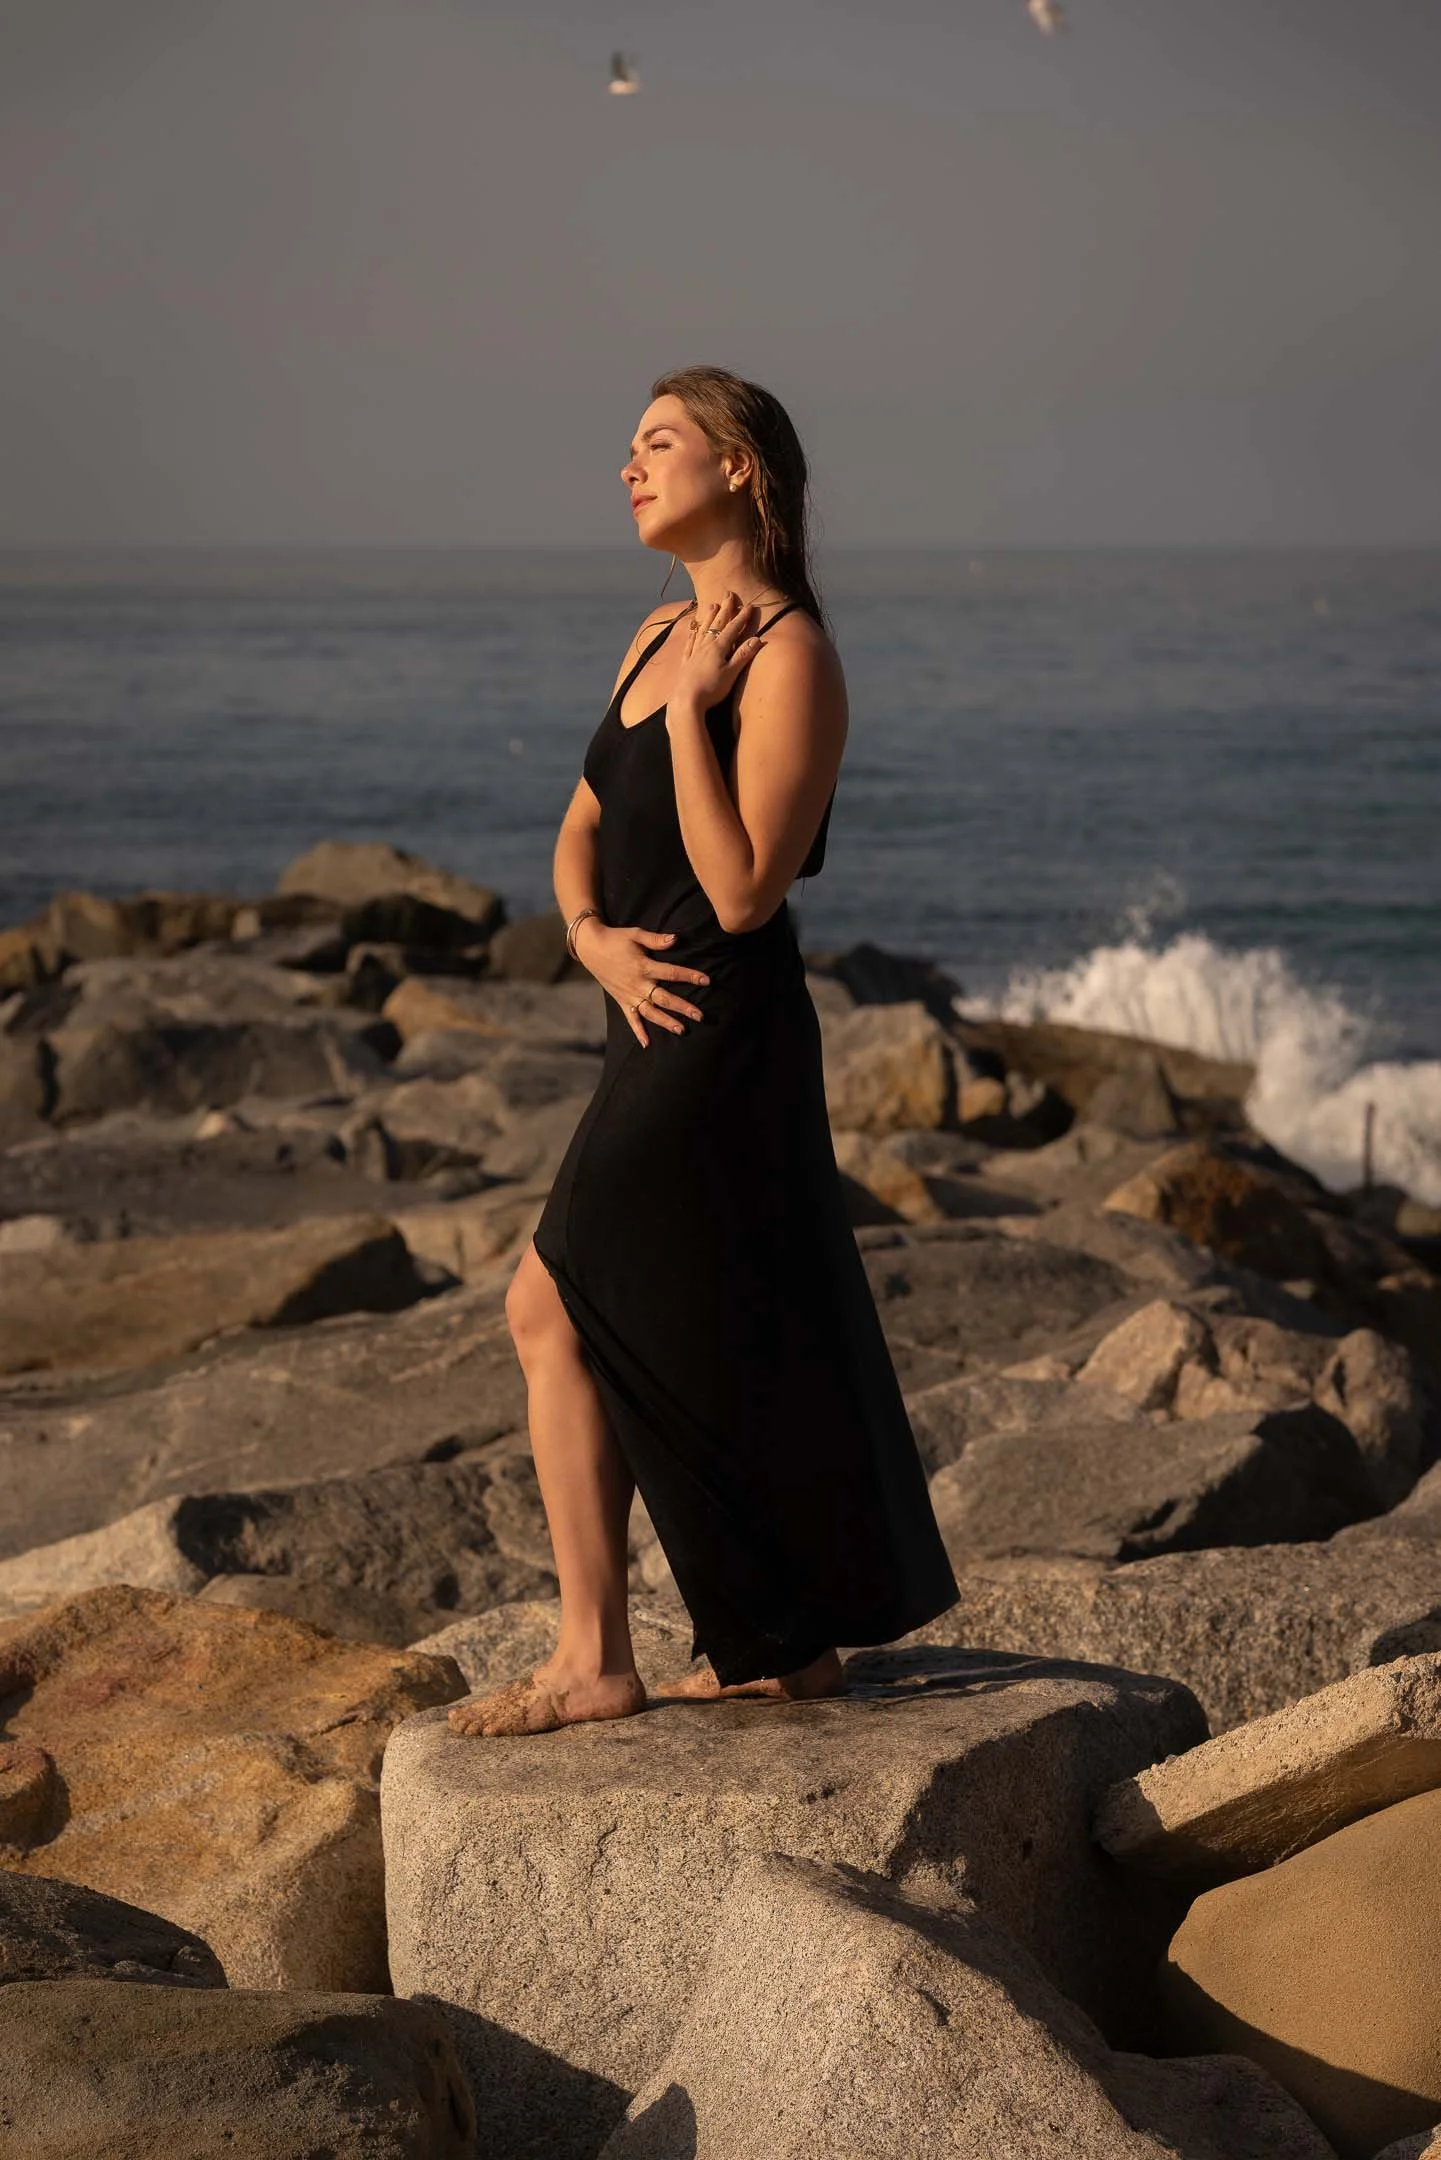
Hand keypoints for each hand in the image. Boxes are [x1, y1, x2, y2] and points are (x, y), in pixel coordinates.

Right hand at [573, 918, 708, 1046]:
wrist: (590, 948)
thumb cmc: (616, 939)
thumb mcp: (636, 934)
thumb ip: (656, 940)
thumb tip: (676, 939)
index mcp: (644, 966)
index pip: (671, 972)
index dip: (690, 976)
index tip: (707, 981)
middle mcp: (638, 984)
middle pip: (664, 998)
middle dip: (683, 1007)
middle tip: (701, 1016)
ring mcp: (629, 995)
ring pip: (651, 1012)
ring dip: (666, 1022)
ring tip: (682, 1030)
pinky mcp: (622, 1001)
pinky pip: (631, 1019)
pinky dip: (638, 1031)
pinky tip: (647, 1043)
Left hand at [667, 591, 765, 717]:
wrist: (686, 701)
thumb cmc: (711, 689)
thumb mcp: (731, 673)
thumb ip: (743, 655)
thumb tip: (757, 639)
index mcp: (718, 648)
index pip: (732, 628)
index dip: (742, 617)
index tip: (750, 605)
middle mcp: (705, 646)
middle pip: (716, 624)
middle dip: (725, 609)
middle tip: (728, 594)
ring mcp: (694, 653)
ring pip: (702, 630)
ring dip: (709, 617)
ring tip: (712, 605)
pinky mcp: (686, 663)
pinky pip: (689, 643)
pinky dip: (692, 634)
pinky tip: (692, 629)